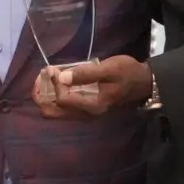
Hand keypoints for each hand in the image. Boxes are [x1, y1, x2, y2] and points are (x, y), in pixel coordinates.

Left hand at [37, 56, 152, 118]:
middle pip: (52, 112)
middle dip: (41, 95)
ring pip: (55, 111)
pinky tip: (55, 80)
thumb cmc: (127, 73)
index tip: (52, 68)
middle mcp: (86, 114)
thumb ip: (86, 74)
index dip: (54, 83)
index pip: (63, 99)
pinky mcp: (84, 108)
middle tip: (41, 76)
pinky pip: (62, 106)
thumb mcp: (109, 69)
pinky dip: (54, 95)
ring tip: (46, 76)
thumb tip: (61, 77)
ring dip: (46, 94)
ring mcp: (84, 113)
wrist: (142, 82)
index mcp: (92, 106)